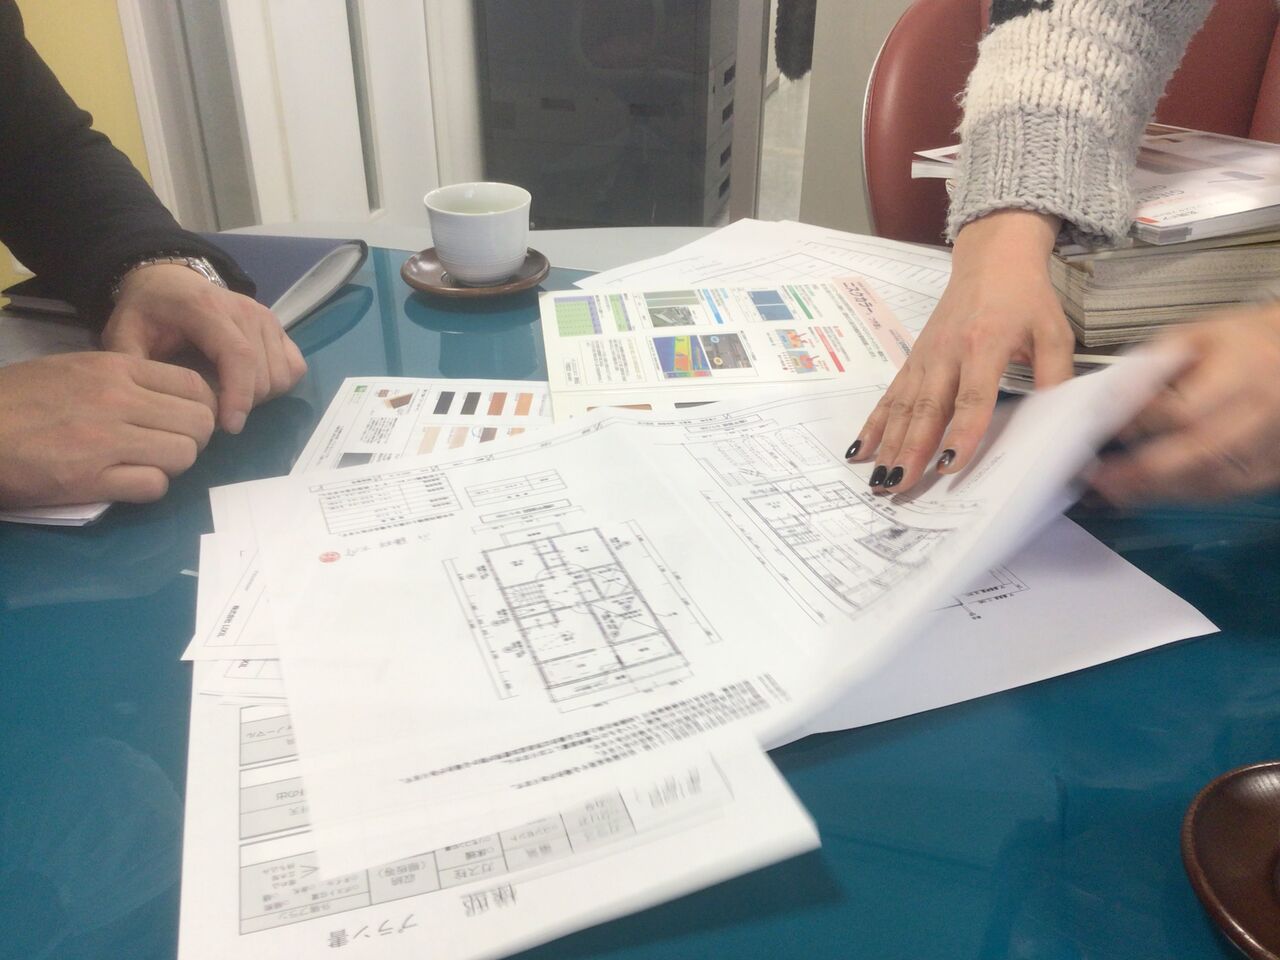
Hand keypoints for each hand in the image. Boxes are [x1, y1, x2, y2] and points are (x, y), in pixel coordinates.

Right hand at [0, 352, 216, 506]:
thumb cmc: (18, 400)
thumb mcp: (74, 370)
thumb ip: (123, 381)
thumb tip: (169, 402)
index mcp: (114, 367)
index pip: (193, 384)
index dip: (200, 406)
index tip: (184, 419)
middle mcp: (118, 399)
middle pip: (199, 422)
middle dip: (193, 438)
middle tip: (169, 445)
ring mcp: (107, 440)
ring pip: (184, 454)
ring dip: (172, 464)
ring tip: (146, 463)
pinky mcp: (91, 479)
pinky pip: (154, 486)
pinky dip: (148, 487)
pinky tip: (126, 482)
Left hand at [102, 263, 305, 433]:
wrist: (169, 281)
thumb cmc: (148, 310)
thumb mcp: (124, 332)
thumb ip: (133, 364)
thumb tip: (151, 403)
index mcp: (207, 310)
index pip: (239, 356)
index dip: (239, 396)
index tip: (228, 427)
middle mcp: (246, 311)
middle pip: (264, 374)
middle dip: (244, 403)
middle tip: (213, 412)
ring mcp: (267, 318)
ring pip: (282, 375)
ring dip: (260, 396)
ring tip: (228, 397)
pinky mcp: (279, 327)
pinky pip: (294, 367)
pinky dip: (277, 384)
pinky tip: (249, 386)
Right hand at [847, 210, 1074, 492]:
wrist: (992, 257)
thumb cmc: (1025, 296)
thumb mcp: (1053, 331)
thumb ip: (1054, 375)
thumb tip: (1057, 420)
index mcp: (985, 344)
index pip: (972, 397)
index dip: (962, 432)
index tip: (951, 464)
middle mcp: (948, 353)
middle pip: (927, 409)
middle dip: (911, 450)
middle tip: (899, 485)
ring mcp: (925, 357)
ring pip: (904, 408)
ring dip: (890, 446)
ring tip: (879, 479)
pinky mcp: (913, 359)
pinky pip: (890, 397)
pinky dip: (874, 425)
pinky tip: (861, 449)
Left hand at [1091, 304, 1279, 503]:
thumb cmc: (1244, 341)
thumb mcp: (1197, 335)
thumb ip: (1154, 363)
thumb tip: (1111, 396)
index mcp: (1244, 370)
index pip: (1184, 410)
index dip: (1141, 425)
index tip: (1106, 430)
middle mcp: (1263, 410)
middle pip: (1199, 453)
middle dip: (1142, 472)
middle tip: (1100, 480)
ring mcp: (1274, 442)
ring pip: (1214, 480)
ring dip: (1161, 491)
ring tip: (1118, 492)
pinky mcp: (1275, 465)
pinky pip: (1229, 490)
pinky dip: (1188, 494)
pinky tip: (1157, 492)